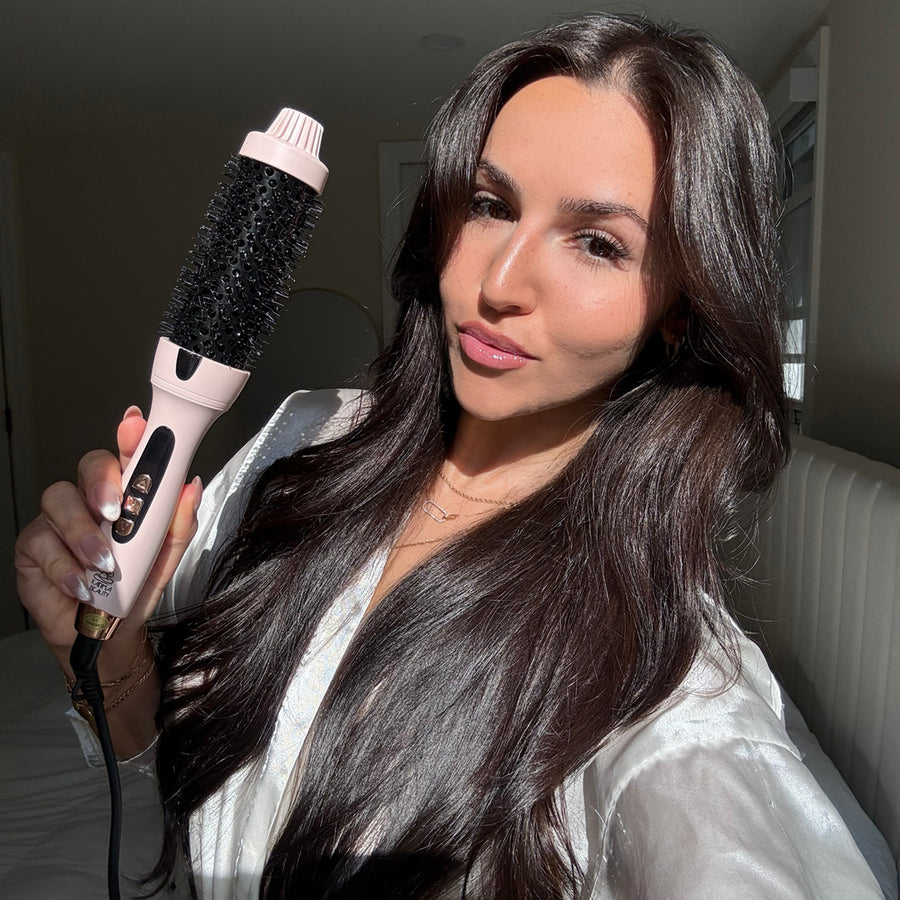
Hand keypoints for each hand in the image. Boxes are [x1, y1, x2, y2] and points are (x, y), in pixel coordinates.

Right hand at [14, 406, 201, 661]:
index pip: (127, 457)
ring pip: (60, 500)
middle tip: (115, 509)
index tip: (137, 426)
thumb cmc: (134, 589)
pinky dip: (66, 566)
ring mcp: (59, 521)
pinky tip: (82, 583)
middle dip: (102, 482)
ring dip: (84, 533)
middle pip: (88, 467)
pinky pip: (42, 542)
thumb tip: (189, 488)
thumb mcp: (164, 559)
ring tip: (104, 563)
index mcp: (126, 497)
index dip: (131, 437)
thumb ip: (178, 524)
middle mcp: (90, 501)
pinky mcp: (33, 547)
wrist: (108, 635)